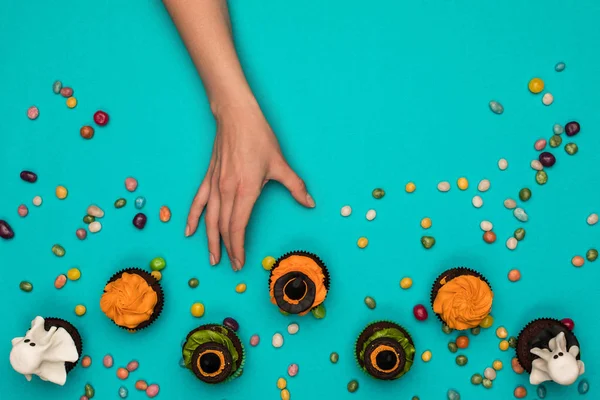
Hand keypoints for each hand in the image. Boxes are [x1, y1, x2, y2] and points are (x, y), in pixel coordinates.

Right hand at [185, 103, 314, 270]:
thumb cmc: (258, 138)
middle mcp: (226, 191)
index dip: (238, 247)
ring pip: (209, 219)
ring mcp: (214, 185)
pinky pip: (198, 202)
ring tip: (211, 256)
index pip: (238, 227)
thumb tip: (310, 203)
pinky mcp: (208, 178)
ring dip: (210, 240)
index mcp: (244, 191)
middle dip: (226, 249)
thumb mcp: (280, 164)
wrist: (236, 117)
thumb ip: (295, 187)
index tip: (240, 261)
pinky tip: (189, 231)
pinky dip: (193, 218)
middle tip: (230, 265)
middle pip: (223, 227)